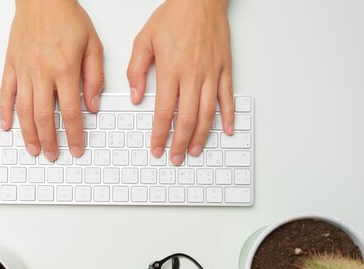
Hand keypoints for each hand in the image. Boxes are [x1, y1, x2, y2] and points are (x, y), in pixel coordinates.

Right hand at [0, 0, 103, 160]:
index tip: (75, 148)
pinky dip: (5, 112)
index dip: (73, 134)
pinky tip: (7, 126)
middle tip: (53, 156)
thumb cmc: (67, 18)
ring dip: (29, 134)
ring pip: (24, 110)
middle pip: (44, 116)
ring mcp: (24, 70)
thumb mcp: (93, 45)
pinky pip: (6, 93)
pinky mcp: (11, 65)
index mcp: (64, 69)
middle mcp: (42, 72)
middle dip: (50, 141)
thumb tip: (93, 106)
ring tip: (34, 149)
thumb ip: (94, 77)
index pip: (70, 112)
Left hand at [127, 0, 233, 164]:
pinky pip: (227, 97)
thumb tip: (135, 97)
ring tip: (195, 151)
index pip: (163, 112)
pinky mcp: (224, 69)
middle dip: (180, 142)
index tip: (156, 148)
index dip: (160, 134)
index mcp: (171, 70)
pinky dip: (228, 116)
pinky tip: (227, 130)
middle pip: (187, 118)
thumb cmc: (174, 16)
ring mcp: (210, 73)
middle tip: (175, 157)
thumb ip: (137, 70)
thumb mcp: (144, 40)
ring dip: (201, 136)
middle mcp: (192, 75)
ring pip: (207, 113)